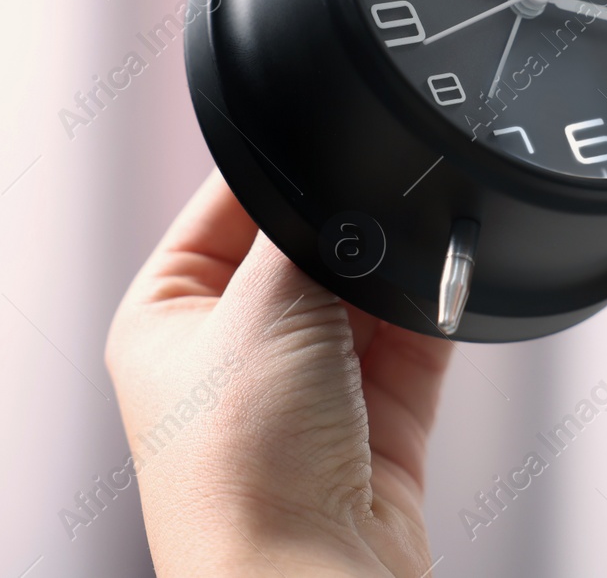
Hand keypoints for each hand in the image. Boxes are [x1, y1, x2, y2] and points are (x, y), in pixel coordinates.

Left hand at [106, 172, 449, 577]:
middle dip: (349, 233)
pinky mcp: (373, 422)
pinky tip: (442, 295)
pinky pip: (414, 342)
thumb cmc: (242, 470)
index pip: (223, 209)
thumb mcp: (263, 305)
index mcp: (164, 316)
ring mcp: (307, 389)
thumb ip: (308, 230)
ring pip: (365, 295)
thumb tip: (342, 182)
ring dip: (394, 278)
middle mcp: (231, 351)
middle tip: (379, 214)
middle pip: (305, 250)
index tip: (326, 136)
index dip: (276, 173)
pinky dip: (433, 315)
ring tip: (412, 263)